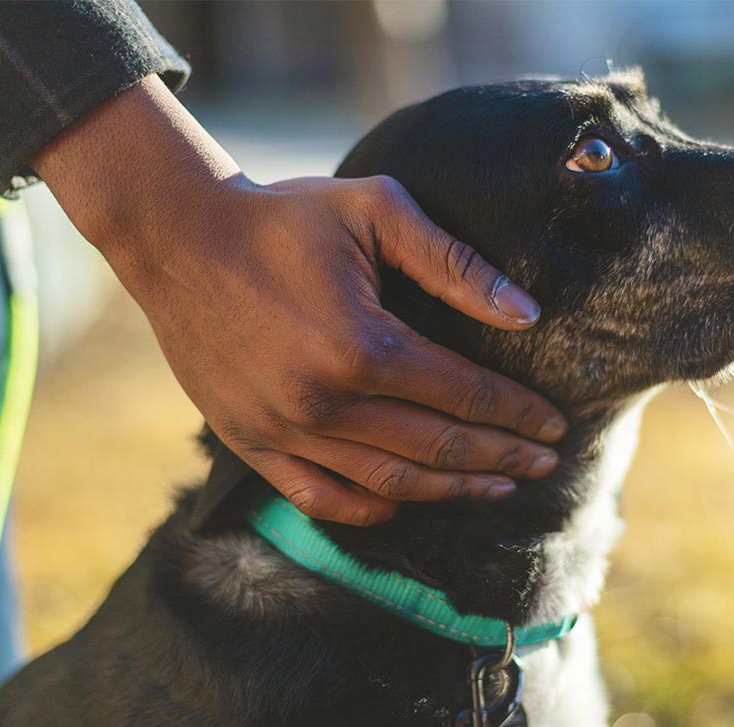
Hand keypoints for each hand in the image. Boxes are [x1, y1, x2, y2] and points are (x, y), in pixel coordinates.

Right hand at [32, 76, 565, 525]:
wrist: (176, 235)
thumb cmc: (283, 217)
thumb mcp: (376, 211)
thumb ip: (455, 264)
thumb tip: (527, 315)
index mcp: (363, 346)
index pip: (465, 396)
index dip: (518, 413)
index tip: (557, 424)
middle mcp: (324, 402)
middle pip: (437, 448)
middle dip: (502, 457)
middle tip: (546, 463)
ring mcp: (282, 431)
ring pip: (388, 484)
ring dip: (451, 490)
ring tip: (498, 487)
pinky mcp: (249, 442)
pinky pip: (320, 498)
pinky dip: (371, 509)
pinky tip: (406, 504)